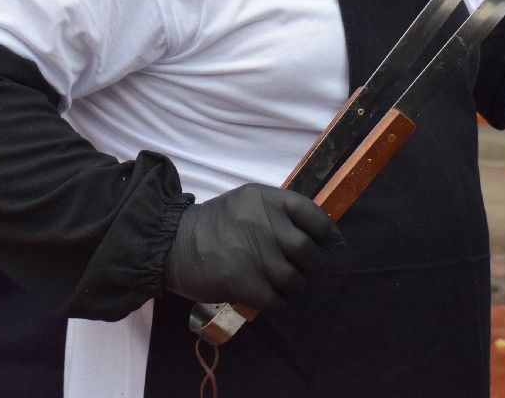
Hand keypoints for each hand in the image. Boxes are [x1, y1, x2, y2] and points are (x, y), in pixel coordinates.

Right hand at [163, 184, 343, 310]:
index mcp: (265, 198)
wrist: (171, 243)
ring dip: (295, 288)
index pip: (311, 213)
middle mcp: (261, 221)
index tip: (332, 245)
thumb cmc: (214, 225)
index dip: (327, 233)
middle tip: (308, 270)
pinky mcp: (240, 281)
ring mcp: (251, 252)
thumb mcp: (245, 203)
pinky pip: (276, 300)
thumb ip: (276, 212)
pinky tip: (276, 303)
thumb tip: (317, 235)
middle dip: (314, 265)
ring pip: (293, 279)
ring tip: (286, 287)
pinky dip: (281, 305)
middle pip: (307, 250)